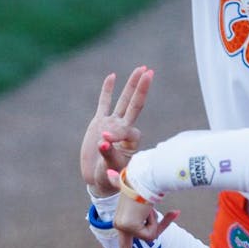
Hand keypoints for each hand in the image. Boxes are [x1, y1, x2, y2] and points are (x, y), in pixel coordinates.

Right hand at [79, 66, 152, 193]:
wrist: (99, 179)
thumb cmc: (108, 176)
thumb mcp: (109, 168)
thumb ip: (107, 154)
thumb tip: (104, 141)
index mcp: (130, 141)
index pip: (128, 130)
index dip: (118, 134)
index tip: (105, 142)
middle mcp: (123, 128)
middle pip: (135, 104)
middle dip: (142, 89)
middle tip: (149, 72)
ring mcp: (112, 123)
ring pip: (123, 100)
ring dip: (132, 85)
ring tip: (141, 68)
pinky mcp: (99, 122)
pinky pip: (104, 103)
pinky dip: (107, 90)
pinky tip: (112, 76)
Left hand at [111, 171, 178, 247]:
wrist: (144, 177)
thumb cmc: (142, 181)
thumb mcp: (139, 194)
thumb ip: (120, 184)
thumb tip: (107, 172)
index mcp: (121, 220)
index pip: (124, 245)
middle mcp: (119, 225)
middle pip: (146, 237)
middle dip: (159, 225)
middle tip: (171, 215)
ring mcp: (123, 227)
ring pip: (150, 236)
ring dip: (156, 221)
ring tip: (150, 206)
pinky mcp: (129, 227)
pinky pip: (150, 234)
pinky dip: (156, 221)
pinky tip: (148, 209)